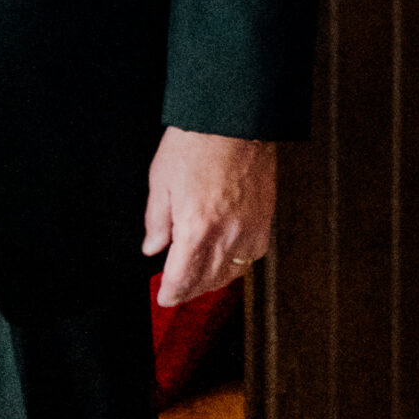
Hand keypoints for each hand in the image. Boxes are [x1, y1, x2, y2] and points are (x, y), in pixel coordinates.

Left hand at [143, 127, 275, 306]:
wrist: (235, 121)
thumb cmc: (197, 143)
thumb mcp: (161, 181)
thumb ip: (156, 220)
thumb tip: (152, 246)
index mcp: (196, 227)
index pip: (181, 277)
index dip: (171, 293)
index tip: (164, 298)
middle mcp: (226, 234)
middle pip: (207, 281)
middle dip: (189, 291)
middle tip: (177, 291)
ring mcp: (249, 229)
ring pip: (231, 273)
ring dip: (212, 282)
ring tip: (198, 280)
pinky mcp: (265, 221)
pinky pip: (251, 256)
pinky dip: (237, 265)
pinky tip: (226, 261)